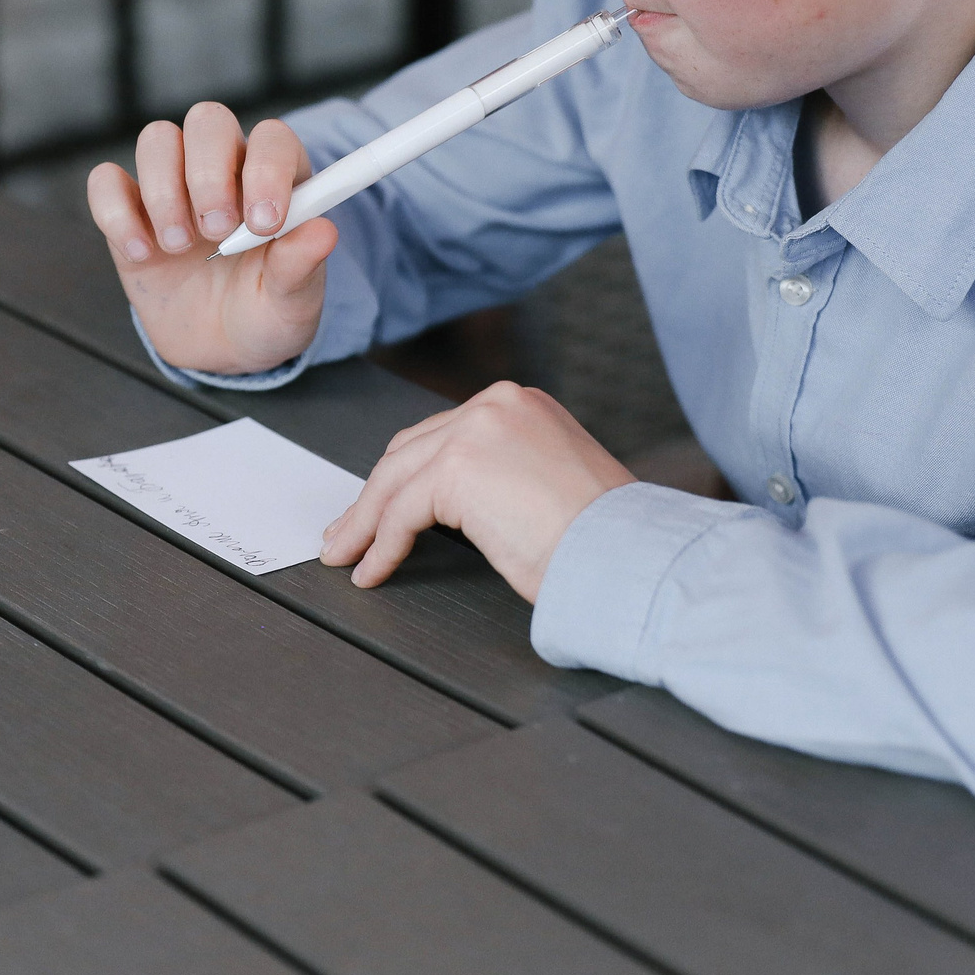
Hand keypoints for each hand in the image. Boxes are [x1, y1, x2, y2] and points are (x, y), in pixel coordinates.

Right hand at [86, 104, 336, 374]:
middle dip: (208, 173)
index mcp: (275, 178)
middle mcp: (224, 168)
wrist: (221, 349)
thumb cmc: (266, 312)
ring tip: (178, 246)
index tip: (263, 224)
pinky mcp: (129, 210)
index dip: (266, 169)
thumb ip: (302, 266)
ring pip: (157, 140)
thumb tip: (323, 232)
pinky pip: (106, 182)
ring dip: (164, 191)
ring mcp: (173, 184)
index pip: (271, 140)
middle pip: (208, 120)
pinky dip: (117, 214)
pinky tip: (142, 254)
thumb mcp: (294, 302)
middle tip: (215, 230)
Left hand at [321, 381, 634, 599]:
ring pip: (396, 479)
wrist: (628, 553)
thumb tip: (452, 504)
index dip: (405, 476)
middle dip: (374, 496)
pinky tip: (372, 571)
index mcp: (520, 403)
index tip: (380, 508)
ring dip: (365, 522)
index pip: (443, 436)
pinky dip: (381, 544)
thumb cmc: (603, 538)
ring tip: (346, 555)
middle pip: (411, 452)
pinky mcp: (457, 467)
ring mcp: (475, 430)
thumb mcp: (548, 484)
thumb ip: (502, 474)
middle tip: (349, 533)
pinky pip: (400, 511)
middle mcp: (496, 403)